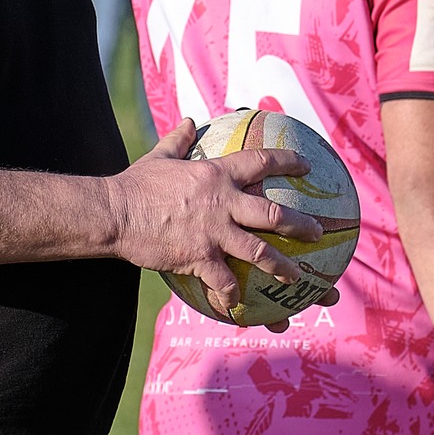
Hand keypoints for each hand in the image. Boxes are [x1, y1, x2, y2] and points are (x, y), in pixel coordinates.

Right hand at [106, 118, 333, 330]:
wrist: (115, 214)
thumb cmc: (135, 184)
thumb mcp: (159, 156)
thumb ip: (179, 140)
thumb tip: (190, 122)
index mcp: (216, 174)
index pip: (260, 163)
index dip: (287, 161)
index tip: (306, 165)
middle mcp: (222, 203)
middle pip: (272, 213)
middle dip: (300, 224)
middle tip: (318, 232)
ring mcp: (212, 233)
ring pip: (259, 252)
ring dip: (281, 267)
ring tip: (297, 279)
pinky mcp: (198, 258)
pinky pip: (223, 283)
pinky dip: (233, 298)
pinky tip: (240, 312)